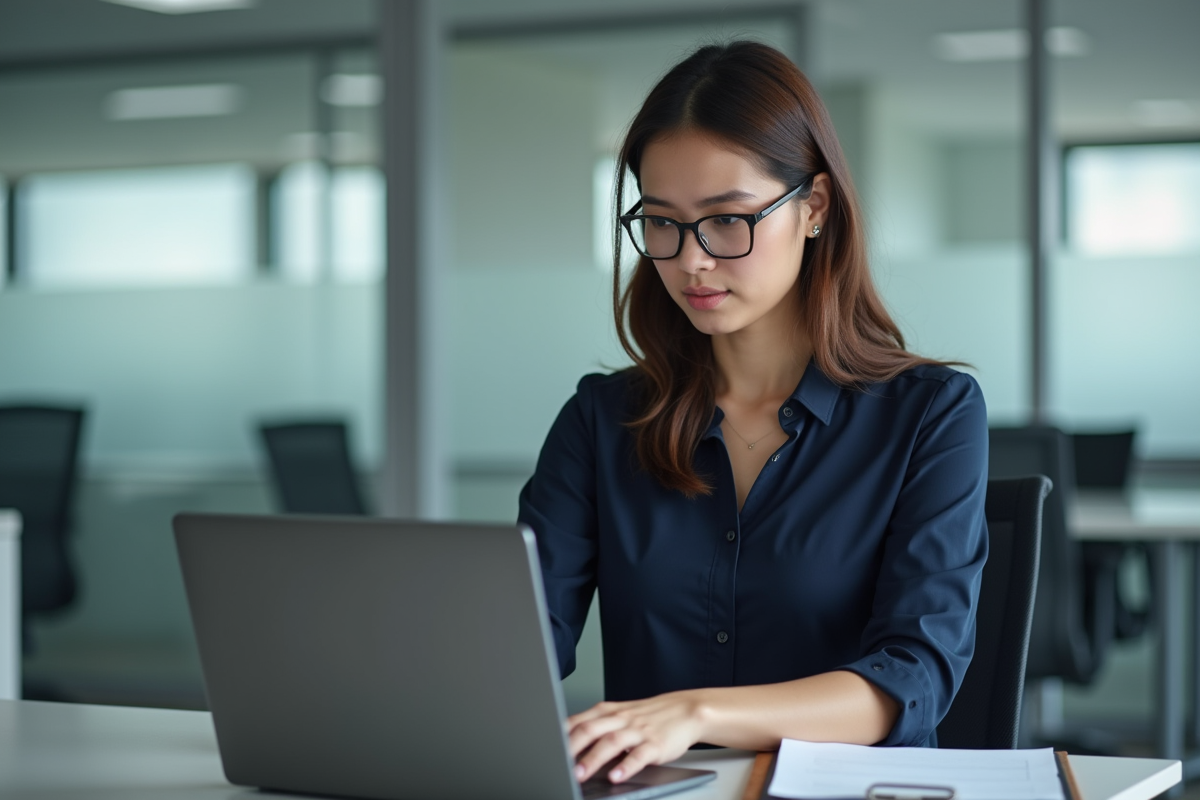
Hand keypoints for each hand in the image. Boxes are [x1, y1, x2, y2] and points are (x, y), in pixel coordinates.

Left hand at [567, 690, 708, 783]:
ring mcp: (638, 730)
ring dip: (593, 758)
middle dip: (571, 747)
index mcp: (608, 711)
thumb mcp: (619, 716)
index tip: (545, 749)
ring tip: (580, 774)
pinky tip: (616, 776)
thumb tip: (566, 746)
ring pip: (611, 742)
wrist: (685, 710)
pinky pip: (639, 756)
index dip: (560, 735)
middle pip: (590, 729)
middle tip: (557, 764)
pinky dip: (626, 766)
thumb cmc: (647, 716)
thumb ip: (595, 727)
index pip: (578, 721)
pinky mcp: (655, 744)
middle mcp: (620, 718)